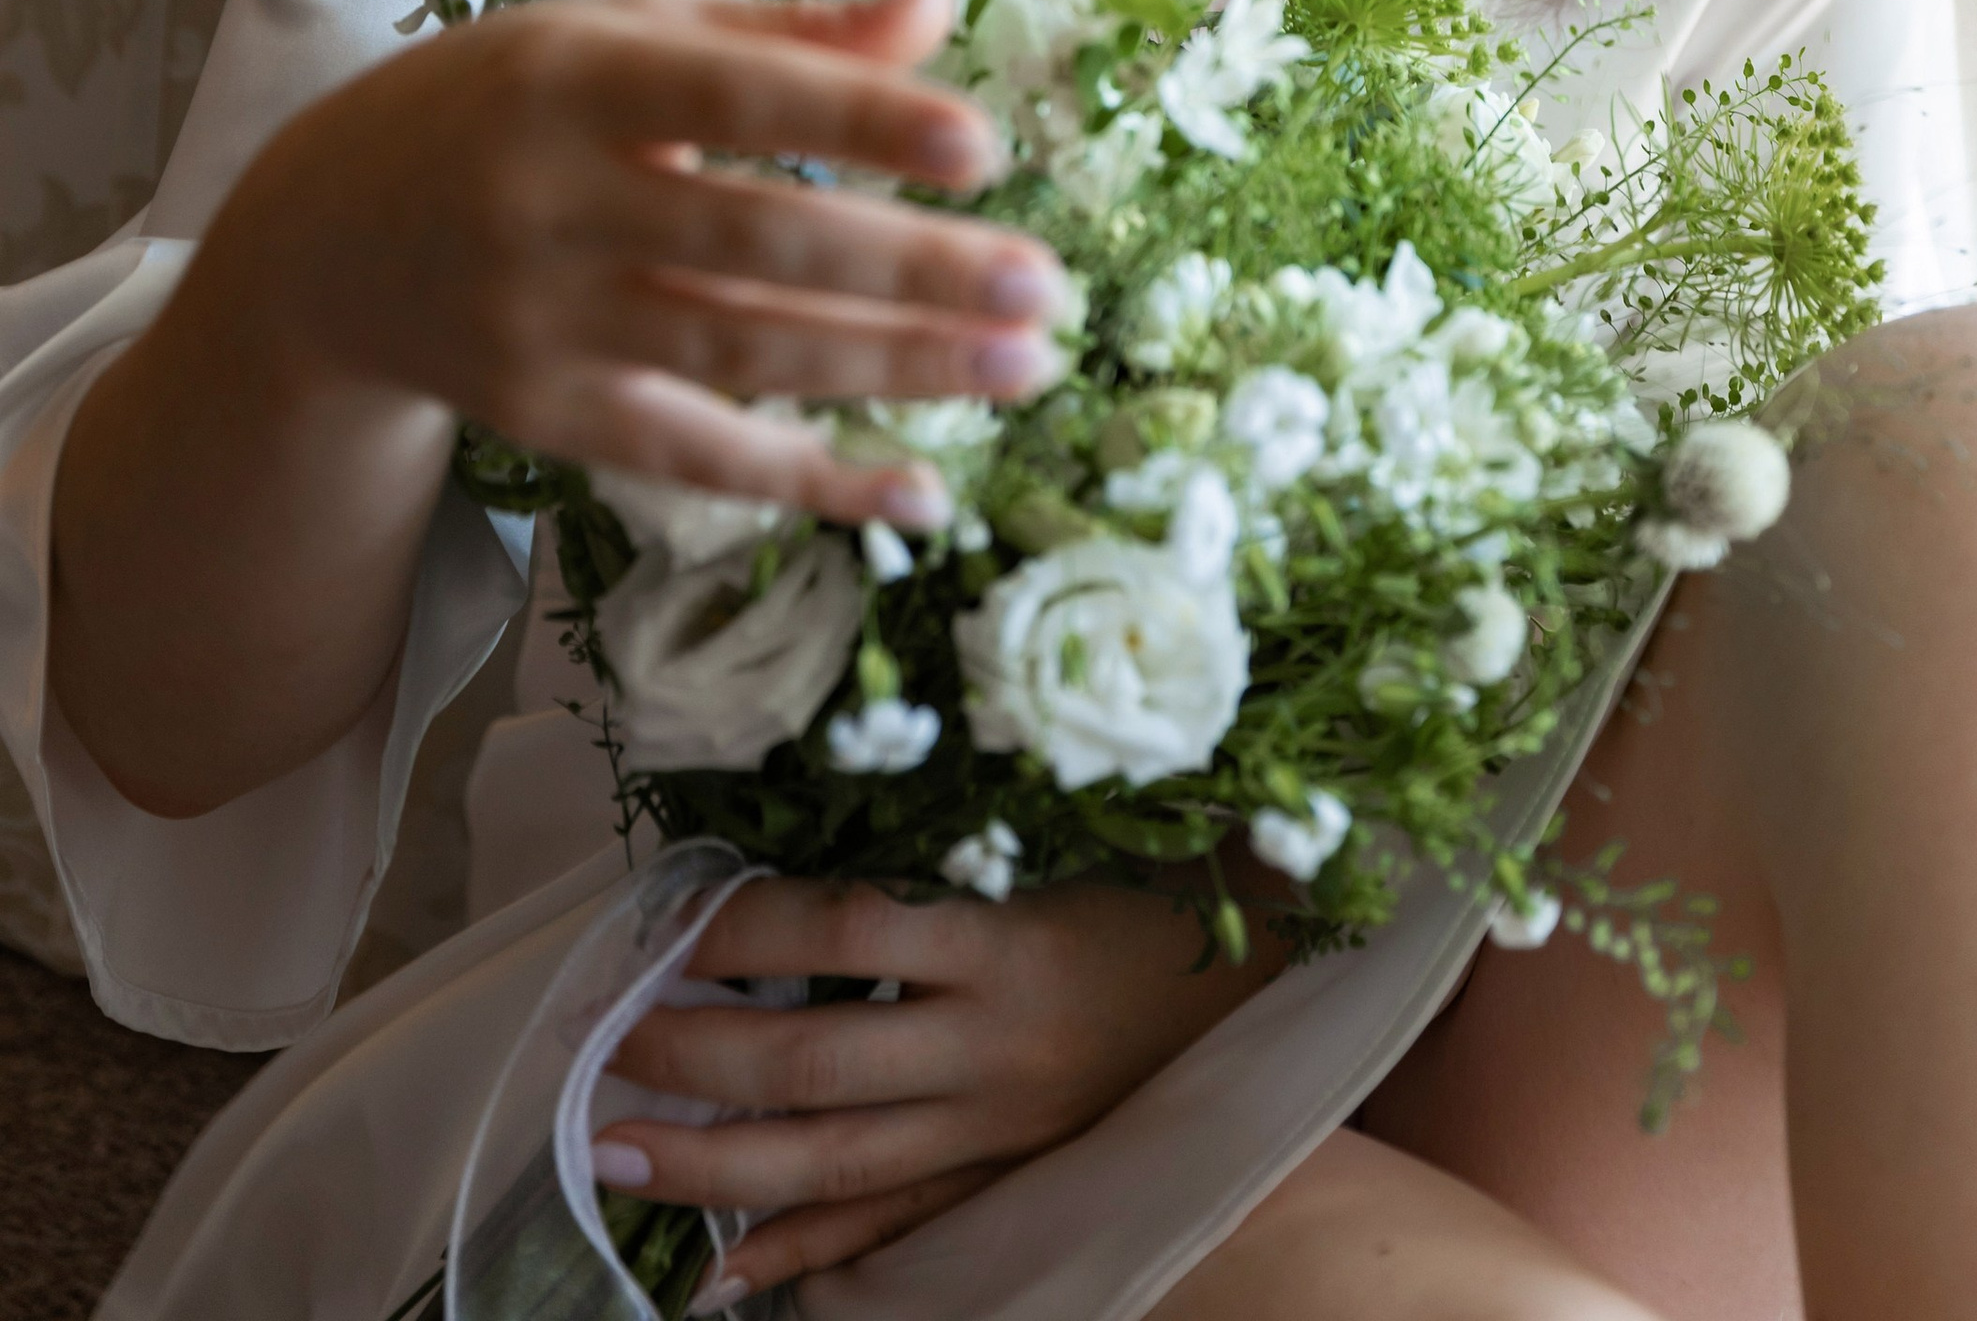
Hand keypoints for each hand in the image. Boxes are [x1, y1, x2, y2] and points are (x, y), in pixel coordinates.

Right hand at [193, 0, 1066, 522]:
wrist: (320, 240)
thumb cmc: (504, 105)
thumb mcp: (619, 35)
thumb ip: (783, 34)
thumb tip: (938, 8)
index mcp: (576, 82)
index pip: (734, 101)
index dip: (856, 122)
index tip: (981, 146)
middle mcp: (552, 206)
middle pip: (755, 247)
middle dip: (910, 274)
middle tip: (1043, 290)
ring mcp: (545, 324)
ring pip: (742, 356)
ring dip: (893, 372)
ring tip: (1022, 368)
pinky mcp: (549, 420)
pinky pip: (698, 459)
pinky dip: (812, 482)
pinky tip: (920, 489)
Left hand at [593, 871, 1291, 1297]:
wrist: (1265, 990)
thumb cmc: (1154, 882)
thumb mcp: (1056, 837)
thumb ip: (945, 841)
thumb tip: (812, 818)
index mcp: (1004, 939)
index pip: (845, 930)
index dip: (744, 925)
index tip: (663, 915)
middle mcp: (989, 1046)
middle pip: (813, 1061)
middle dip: (690, 1052)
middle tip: (595, 1037)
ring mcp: (993, 1130)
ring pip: (831, 1162)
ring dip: (709, 1163)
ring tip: (610, 1152)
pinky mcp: (1002, 1179)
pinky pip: (891, 1231)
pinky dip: (804, 1259)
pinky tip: (720, 1279)